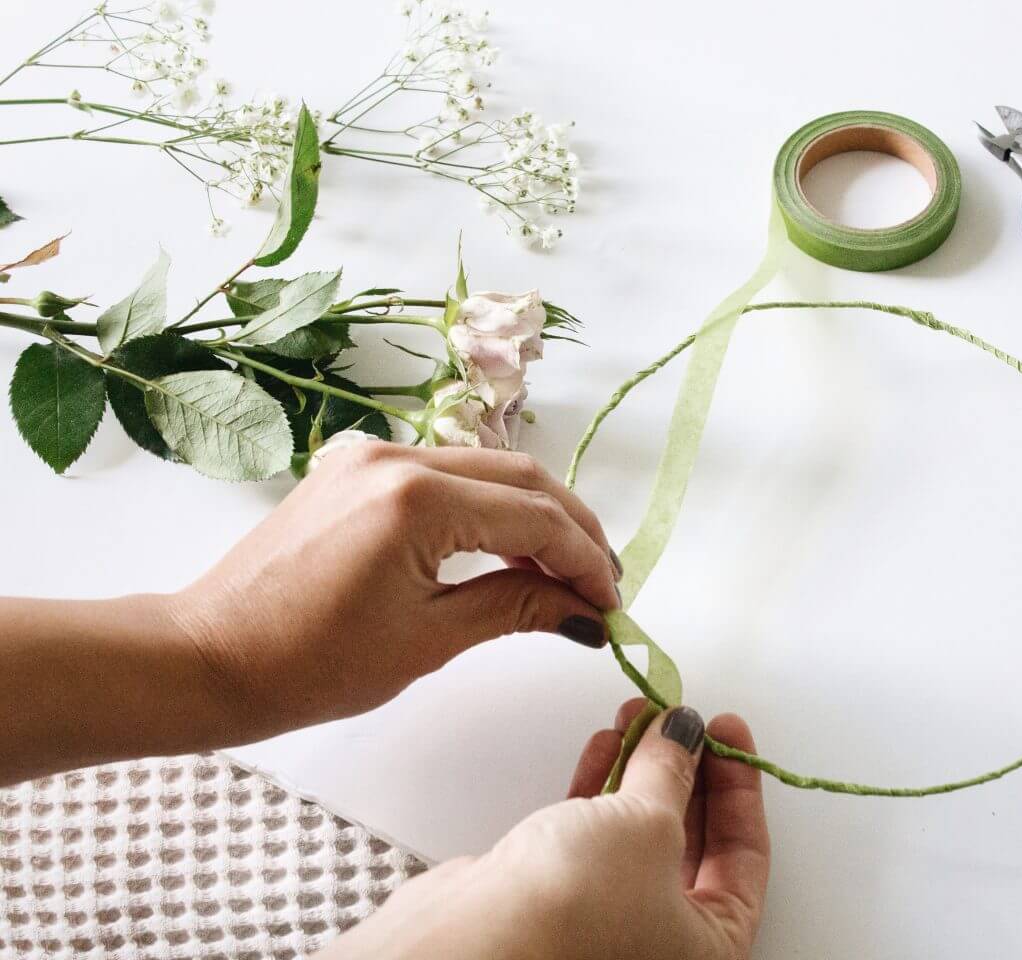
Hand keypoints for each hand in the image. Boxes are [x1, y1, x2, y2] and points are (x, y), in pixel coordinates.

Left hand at [169, 440, 622, 740]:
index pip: (535, 516)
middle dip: (572, 530)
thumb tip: (586, 612)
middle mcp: (398, 458)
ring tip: (565, 574)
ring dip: (534, 517)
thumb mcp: (428, 640)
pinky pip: (446, 476)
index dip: (586, 560)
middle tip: (602, 586)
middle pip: (522, 477)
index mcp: (417, 500)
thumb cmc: (309, 664)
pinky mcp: (355, 469)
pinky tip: (508, 552)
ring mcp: (372, 456)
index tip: (613, 605)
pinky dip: (487, 510)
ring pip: (487, 471)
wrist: (208, 657)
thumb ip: (517, 608)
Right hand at [318, 699, 770, 959]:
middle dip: (683, 769)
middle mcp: (662, 944)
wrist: (473, 941)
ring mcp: (607, 923)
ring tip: (637, 716)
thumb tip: (684, 731)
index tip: (726, 729)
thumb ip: (672, 769)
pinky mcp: (556, 902)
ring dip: (639, 770)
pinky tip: (605, 745)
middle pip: (692, 841)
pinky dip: (600, 789)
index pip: (745, 855)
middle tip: (681, 719)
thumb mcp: (650, 823)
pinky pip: (593, 836)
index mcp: (710, 949)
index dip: (739, 784)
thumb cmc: (575, 912)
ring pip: (638, 833)